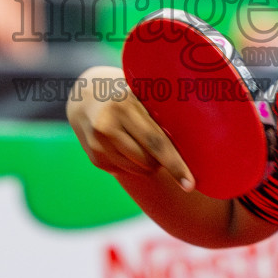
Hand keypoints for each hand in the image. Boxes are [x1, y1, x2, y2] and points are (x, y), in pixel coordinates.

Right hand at [66, 67, 195, 190]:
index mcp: (123, 106)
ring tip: (141, 140)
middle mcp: (106, 126)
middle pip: (147, 161)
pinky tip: (125, 143)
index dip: (175, 164)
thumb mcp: (139, 93)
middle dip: (161, 160)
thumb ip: (158, 111)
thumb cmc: (125, 94)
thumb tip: (192, 137)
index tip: (190, 184)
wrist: (85, 97)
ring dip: (147, 162)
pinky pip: (126, 170)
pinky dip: (133, 162)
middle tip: (162, 143)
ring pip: (138, 169)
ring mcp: (98, 145)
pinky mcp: (95, 158)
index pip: (156, 142)